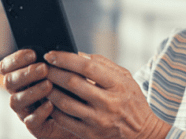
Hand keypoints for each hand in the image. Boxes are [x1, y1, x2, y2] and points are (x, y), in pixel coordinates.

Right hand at [0, 49, 78, 138]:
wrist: (84, 116)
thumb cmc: (72, 90)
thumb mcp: (67, 72)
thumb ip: (60, 62)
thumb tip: (61, 49)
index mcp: (22, 77)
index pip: (7, 66)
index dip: (15, 59)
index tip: (32, 53)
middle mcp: (19, 93)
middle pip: (9, 82)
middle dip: (25, 74)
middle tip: (44, 69)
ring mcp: (25, 110)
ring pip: (15, 101)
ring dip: (32, 91)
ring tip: (49, 85)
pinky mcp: (35, 127)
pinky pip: (30, 121)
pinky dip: (39, 112)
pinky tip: (51, 105)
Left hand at [43, 52, 170, 138]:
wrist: (143, 134)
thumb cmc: (132, 101)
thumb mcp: (126, 78)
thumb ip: (104, 64)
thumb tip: (79, 54)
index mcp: (118, 85)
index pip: (88, 68)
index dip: (66, 59)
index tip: (51, 55)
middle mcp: (108, 103)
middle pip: (73, 84)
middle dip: (53, 73)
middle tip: (43, 67)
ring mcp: (99, 121)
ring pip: (65, 103)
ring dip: (50, 91)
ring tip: (43, 83)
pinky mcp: (90, 134)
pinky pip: (65, 121)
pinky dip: (53, 110)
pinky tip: (49, 102)